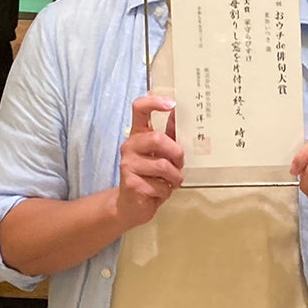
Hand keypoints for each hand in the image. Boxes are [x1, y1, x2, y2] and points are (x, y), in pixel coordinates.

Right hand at [115, 94, 183, 229]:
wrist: (130, 206)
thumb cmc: (149, 177)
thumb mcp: (160, 154)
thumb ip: (169, 134)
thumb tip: (179, 113)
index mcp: (138, 134)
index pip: (139, 107)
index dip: (154, 102)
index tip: (172, 104)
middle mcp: (129, 145)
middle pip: (158, 138)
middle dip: (176, 153)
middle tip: (179, 164)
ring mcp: (128, 164)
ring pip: (163, 165)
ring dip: (175, 177)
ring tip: (171, 181)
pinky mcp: (131, 183)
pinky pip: (160, 185)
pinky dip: (166, 191)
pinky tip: (159, 192)